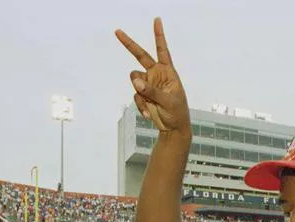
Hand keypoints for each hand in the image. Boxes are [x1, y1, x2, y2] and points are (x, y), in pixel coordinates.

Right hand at [116, 18, 190, 134]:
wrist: (173, 128)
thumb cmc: (177, 113)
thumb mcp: (167, 102)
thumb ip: (151, 91)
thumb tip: (136, 81)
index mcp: (168, 72)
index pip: (162, 50)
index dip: (159, 35)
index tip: (157, 20)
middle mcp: (156, 75)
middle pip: (140, 56)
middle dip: (129, 44)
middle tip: (117, 31)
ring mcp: (148, 84)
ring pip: (134, 79)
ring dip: (140, 93)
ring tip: (152, 105)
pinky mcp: (142, 94)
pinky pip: (135, 95)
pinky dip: (141, 105)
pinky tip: (149, 114)